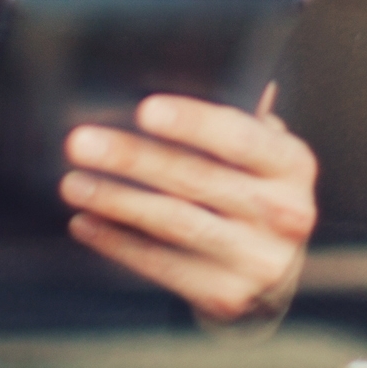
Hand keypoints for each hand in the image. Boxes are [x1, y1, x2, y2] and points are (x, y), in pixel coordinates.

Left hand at [59, 86, 318, 326]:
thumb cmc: (255, 194)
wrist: (275, 276)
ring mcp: (258, 260)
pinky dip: (118, 243)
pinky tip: (86, 223)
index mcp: (292, 166)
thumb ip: (234, 122)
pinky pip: (163, 265)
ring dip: (117, 201)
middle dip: (133, 158)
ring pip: (175, 223)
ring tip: (74, 183)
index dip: (193, 123)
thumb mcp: (262, 158)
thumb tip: (181, 72)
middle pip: (198, 179)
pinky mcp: (228, 295)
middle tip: (82, 143)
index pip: (241, 138)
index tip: (144, 110)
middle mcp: (284, 213)